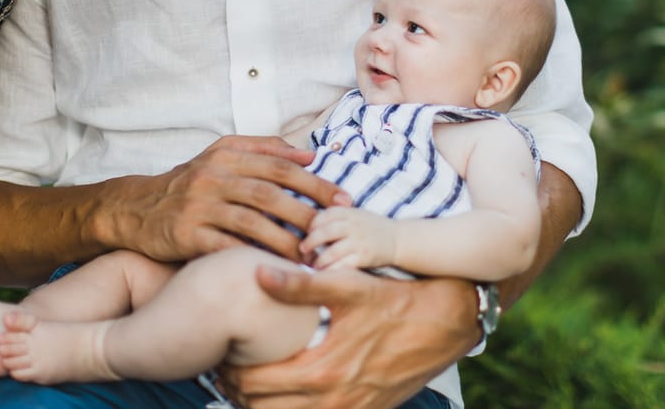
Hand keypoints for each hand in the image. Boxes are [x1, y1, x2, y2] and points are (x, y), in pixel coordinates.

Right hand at [97, 135, 350, 261]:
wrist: (136, 209)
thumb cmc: (190, 184)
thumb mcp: (220, 156)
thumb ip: (263, 150)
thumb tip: (307, 154)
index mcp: (226, 156)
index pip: (279, 166)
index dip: (315, 182)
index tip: (344, 200)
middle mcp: (212, 177)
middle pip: (269, 193)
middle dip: (307, 212)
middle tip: (334, 231)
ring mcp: (198, 206)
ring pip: (250, 222)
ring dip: (284, 241)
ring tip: (310, 256)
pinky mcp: (186, 234)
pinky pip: (225, 248)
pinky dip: (251, 258)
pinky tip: (274, 268)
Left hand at [218, 266, 480, 408]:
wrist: (447, 322)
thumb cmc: (395, 299)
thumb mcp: (348, 287)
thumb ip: (301, 284)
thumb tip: (257, 273)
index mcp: (321, 370)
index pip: (254, 384)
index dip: (230, 370)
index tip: (221, 352)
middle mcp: (332, 400)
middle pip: (262, 408)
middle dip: (238, 388)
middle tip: (227, 364)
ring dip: (260, 403)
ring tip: (249, 376)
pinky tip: (285, 388)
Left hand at [299, 207, 396, 268]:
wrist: (399, 239)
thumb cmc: (371, 228)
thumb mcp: (355, 214)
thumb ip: (336, 218)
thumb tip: (308, 228)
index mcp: (349, 212)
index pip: (323, 216)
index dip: (312, 225)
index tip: (307, 234)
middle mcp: (353, 225)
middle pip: (324, 232)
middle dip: (310, 242)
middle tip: (303, 251)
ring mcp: (359, 241)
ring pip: (332, 251)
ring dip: (319, 260)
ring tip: (314, 265)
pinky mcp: (365, 256)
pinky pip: (344, 264)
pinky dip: (332, 269)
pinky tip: (327, 272)